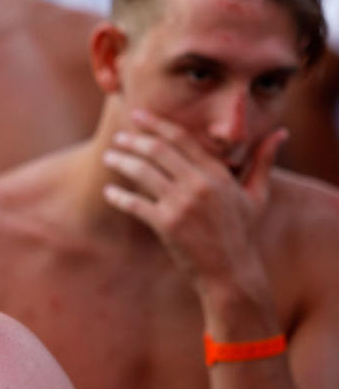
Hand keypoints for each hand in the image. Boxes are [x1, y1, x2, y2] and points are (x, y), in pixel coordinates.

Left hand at [101, 109, 286, 287]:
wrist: (231, 273)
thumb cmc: (242, 232)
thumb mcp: (257, 195)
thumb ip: (263, 162)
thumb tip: (280, 134)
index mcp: (218, 174)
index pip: (181, 139)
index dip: (157, 125)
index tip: (137, 115)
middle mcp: (200, 184)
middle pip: (157, 151)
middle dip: (133, 141)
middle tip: (118, 138)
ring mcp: (182, 204)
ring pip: (143, 173)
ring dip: (121, 162)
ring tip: (108, 157)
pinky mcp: (167, 224)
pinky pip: (136, 204)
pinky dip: (119, 197)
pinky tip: (109, 192)